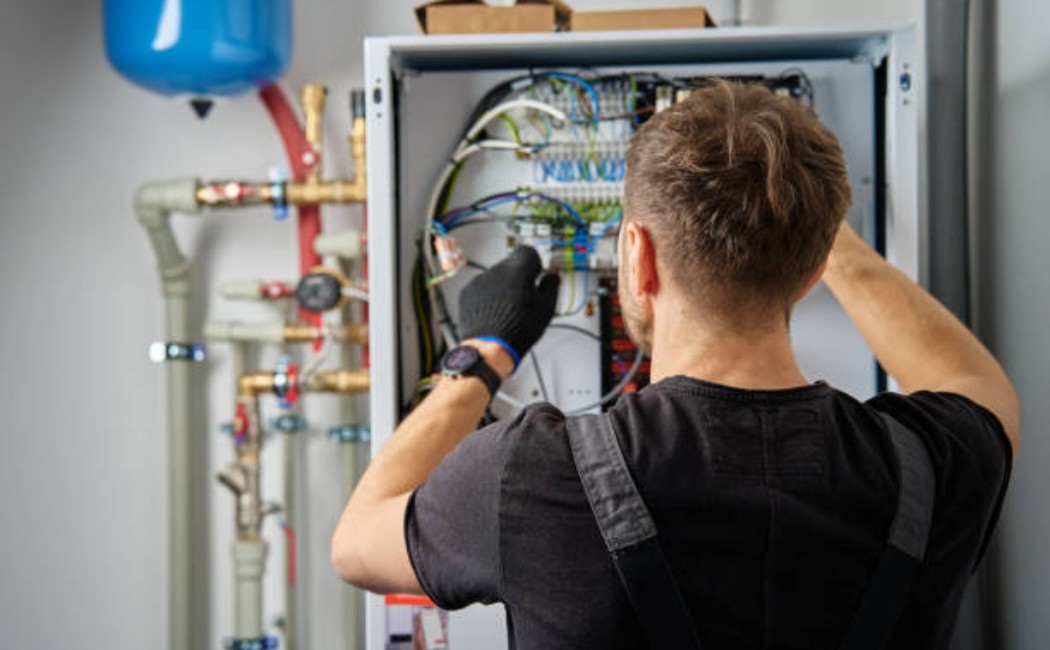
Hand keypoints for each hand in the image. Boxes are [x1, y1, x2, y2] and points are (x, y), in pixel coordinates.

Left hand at [458, 246, 559, 363]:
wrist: (490, 347)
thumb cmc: (519, 329)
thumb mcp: (546, 307)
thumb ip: (551, 286)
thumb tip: (552, 277)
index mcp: (519, 270)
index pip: (527, 252)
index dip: (534, 263)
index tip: (536, 274)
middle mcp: (497, 271)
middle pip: (510, 265)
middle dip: (517, 277)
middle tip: (523, 297)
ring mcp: (480, 281)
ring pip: (495, 277)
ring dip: (502, 287)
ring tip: (508, 310)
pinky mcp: (467, 293)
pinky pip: (481, 288)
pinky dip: (487, 296)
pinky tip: (494, 313)